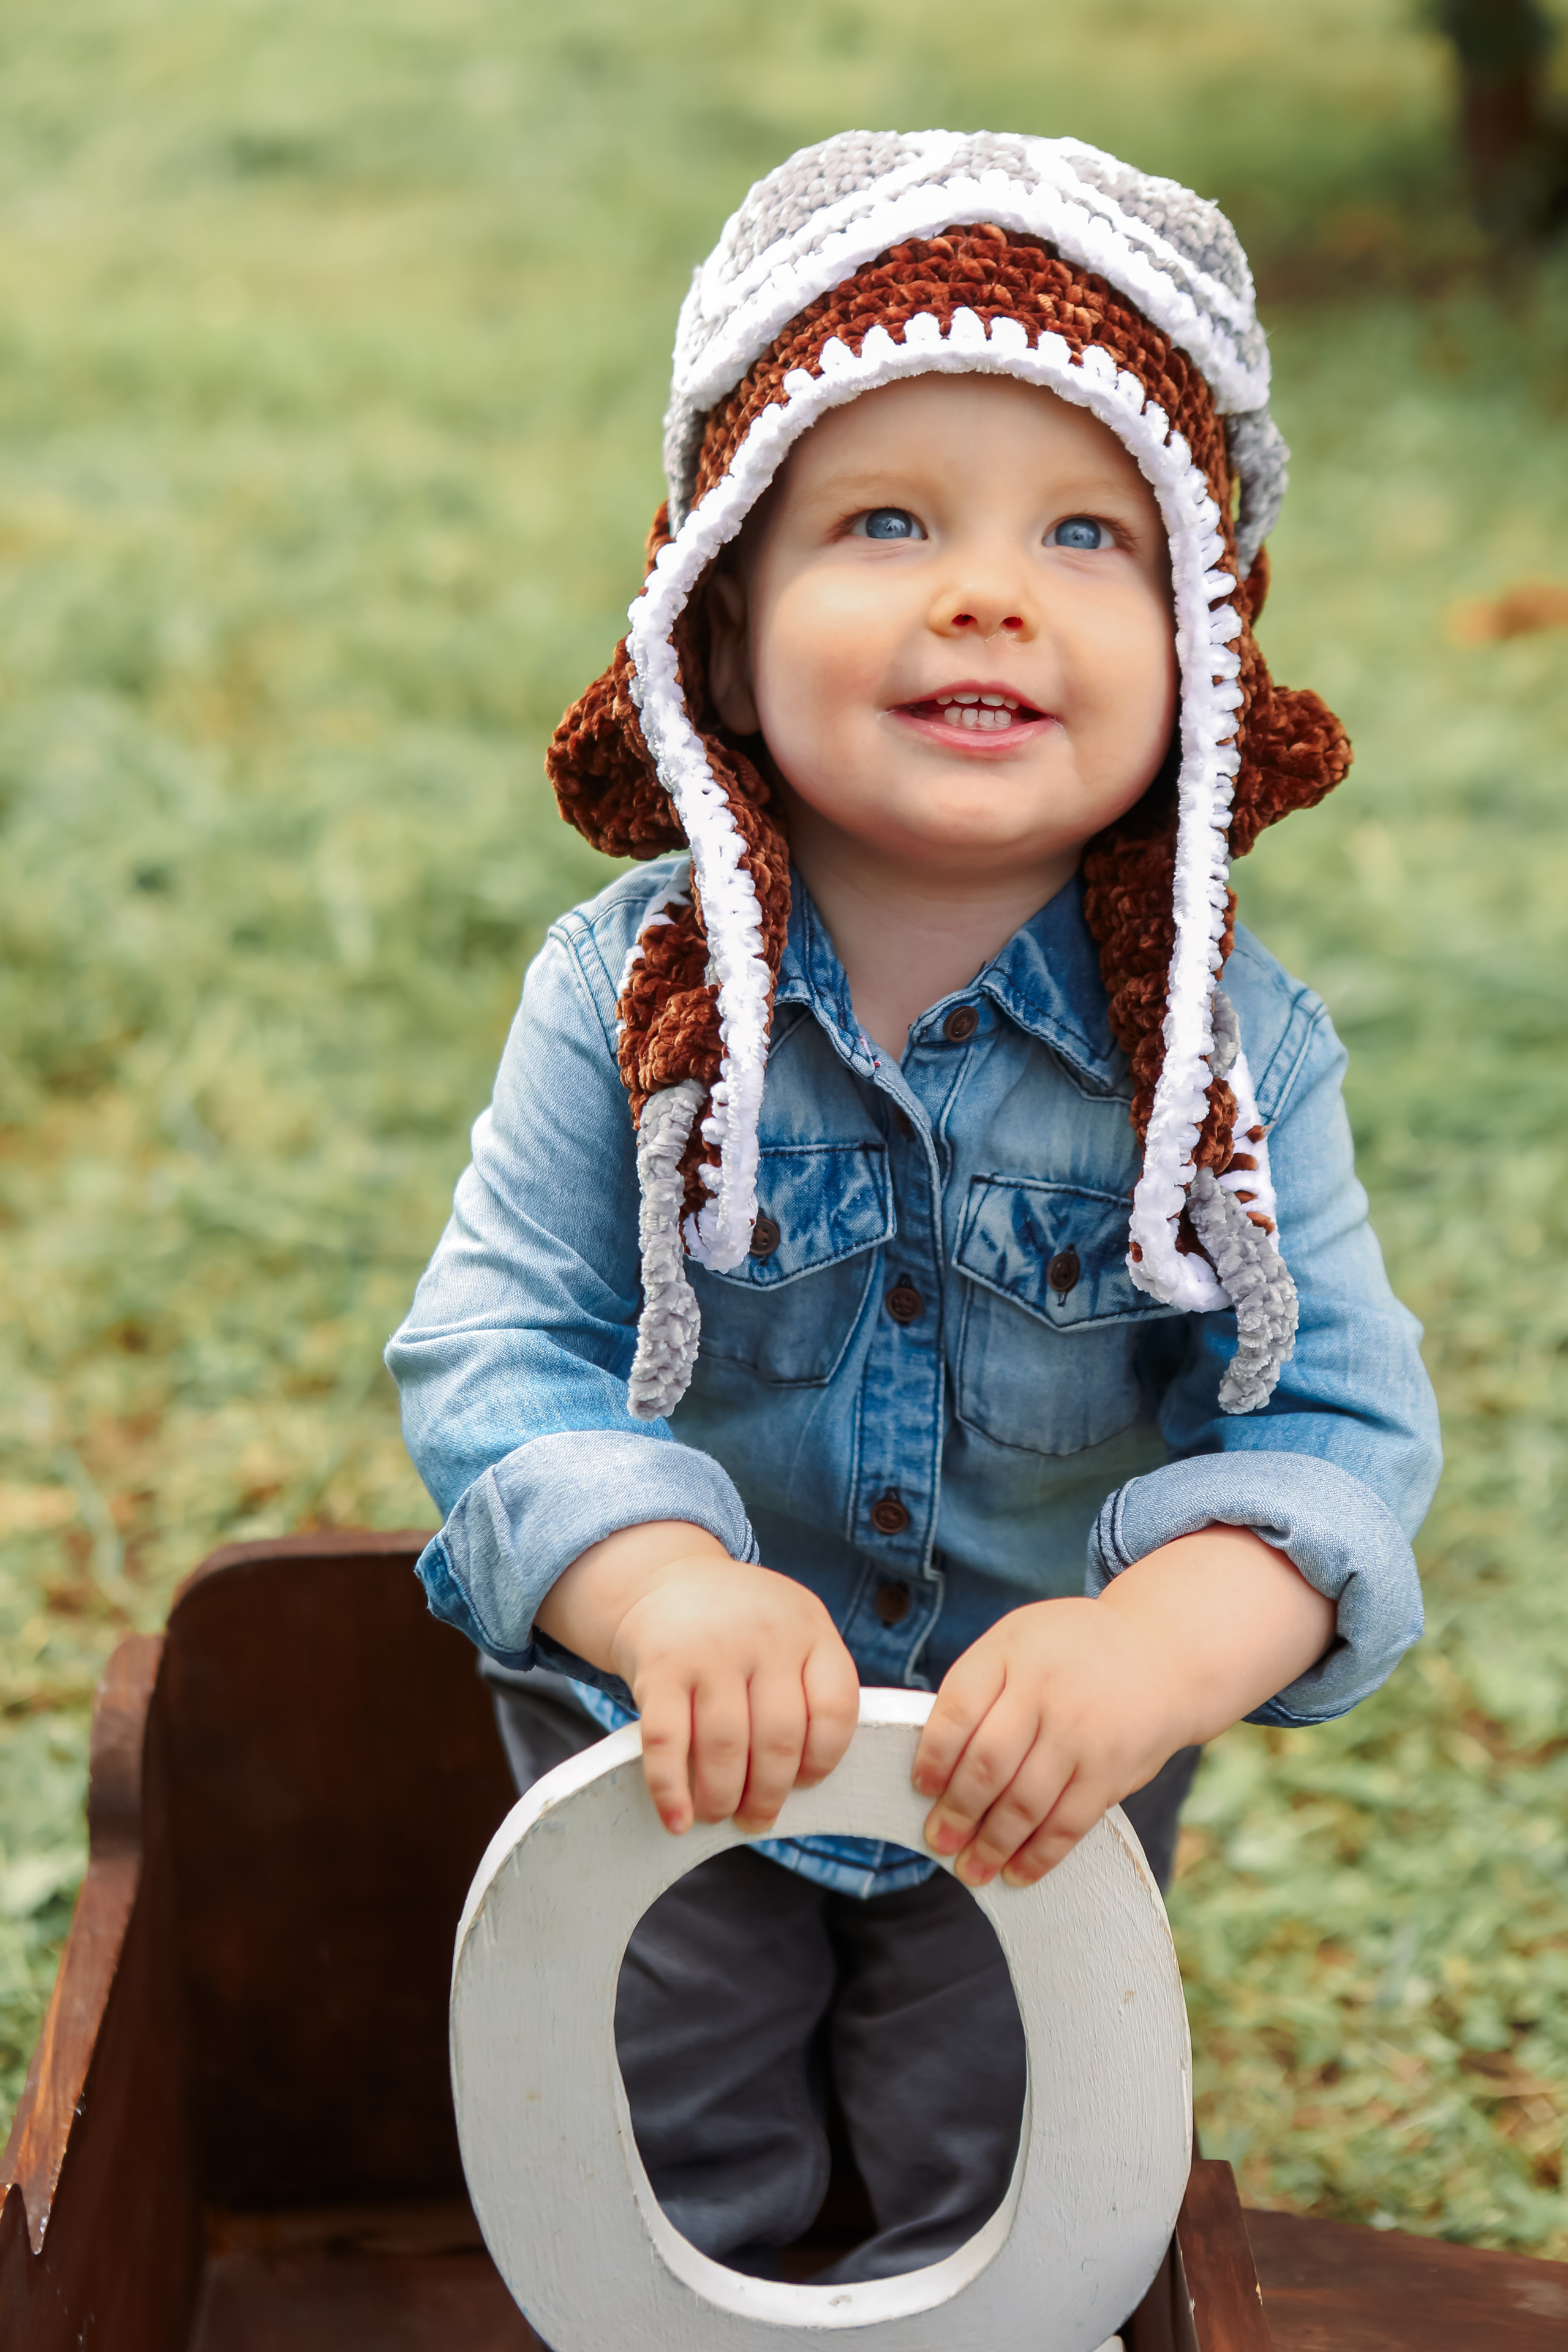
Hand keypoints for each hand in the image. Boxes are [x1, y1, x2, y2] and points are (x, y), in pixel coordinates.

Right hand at [535, 1522, 859, 1836]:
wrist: (666, 1577)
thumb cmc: (742, 1625)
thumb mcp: (792, 1629)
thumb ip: (808, 1686)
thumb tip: (801, 1782)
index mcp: (810, 1629)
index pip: (836, 1709)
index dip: (824, 1760)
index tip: (805, 1782)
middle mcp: (764, 1636)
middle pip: (779, 1739)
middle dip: (769, 1794)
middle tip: (757, 1817)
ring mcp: (709, 1650)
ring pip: (725, 1746)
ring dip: (722, 1798)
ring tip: (718, 1813)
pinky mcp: (659, 1667)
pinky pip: (667, 1742)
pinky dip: (671, 1790)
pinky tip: (677, 1818)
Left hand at [913, 1597, 1178, 1888]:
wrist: (1162, 1656)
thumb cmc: (1070, 1654)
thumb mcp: (1019, 1641)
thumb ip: (981, 1688)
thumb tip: (934, 1763)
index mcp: (1010, 1652)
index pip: (957, 1711)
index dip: (933, 1757)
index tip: (921, 1789)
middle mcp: (1045, 1690)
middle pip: (987, 1765)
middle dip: (957, 1813)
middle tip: (938, 1841)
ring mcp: (1081, 1732)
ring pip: (1024, 1803)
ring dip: (992, 1844)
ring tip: (971, 1869)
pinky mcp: (1112, 1770)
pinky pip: (1068, 1823)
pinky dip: (1039, 1856)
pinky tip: (1018, 1874)